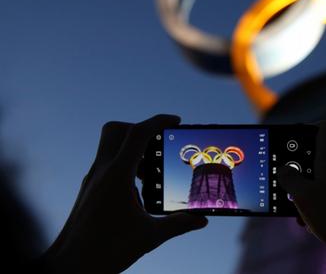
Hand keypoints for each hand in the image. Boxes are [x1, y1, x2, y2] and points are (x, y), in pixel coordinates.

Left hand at [41, 115, 207, 273]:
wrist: (70, 267)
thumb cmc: (106, 251)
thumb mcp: (150, 237)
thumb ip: (179, 224)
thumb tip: (202, 220)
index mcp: (117, 176)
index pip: (138, 133)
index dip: (159, 121)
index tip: (176, 121)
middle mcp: (101, 172)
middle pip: (117, 130)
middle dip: (140, 129)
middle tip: (158, 144)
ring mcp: (92, 180)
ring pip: (110, 147)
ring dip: (132, 149)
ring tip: (151, 172)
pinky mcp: (89, 190)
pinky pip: (107, 165)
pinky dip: (124, 166)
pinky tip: (137, 189)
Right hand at [278, 121, 325, 273]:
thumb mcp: (302, 196)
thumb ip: (288, 178)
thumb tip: (284, 170)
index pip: (324, 127)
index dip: (307, 129)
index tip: (294, 142)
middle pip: (321, 157)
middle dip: (303, 172)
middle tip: (289, 187)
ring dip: (312, 192)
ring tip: (301, 212)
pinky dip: (325, 203)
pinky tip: (317, 223)